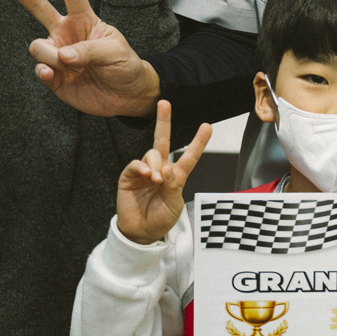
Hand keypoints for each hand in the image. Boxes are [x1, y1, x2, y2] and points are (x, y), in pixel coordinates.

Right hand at [0, 0, 161, 116]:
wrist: (126, 96)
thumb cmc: (124, 66)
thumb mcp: (114, 51)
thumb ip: (88, 50)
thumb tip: (62, 55)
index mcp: (84, 19)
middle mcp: (66, 33)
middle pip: (38, 7)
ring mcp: (57, 54)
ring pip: (37, 46)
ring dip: (52, 56)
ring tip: (72, 67)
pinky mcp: (53, 77)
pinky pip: (40, 70)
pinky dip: (44, 72)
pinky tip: (51, 75)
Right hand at [117, 100, 212, 243]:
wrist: (142, 232)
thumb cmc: (161, 219)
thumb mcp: (174, 205)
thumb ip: (173, 186)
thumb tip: (167, 167)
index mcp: (176, 176)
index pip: (189, 155)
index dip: (198, 142)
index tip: (207, 126)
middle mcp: (160, 169)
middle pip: (162, 140)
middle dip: (164, 121)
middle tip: (165, 103)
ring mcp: (144, 171)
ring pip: (151, 153)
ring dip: (155, 163)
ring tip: (156, 180)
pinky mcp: (129, 176)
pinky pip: (135, 164)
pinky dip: (142, 167)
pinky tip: (147, 175)